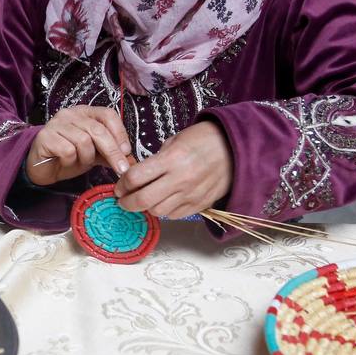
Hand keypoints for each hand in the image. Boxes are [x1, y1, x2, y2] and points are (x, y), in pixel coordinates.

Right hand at [23, 105, 131, 185]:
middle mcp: (70, 114)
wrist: (40, 168)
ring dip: (86, 158)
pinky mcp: (45, 137)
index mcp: (85, 113)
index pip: (108, 115)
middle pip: (98, 130)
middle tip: (121, 169)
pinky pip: (68, 150)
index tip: (126, 152)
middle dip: (112, 151)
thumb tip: (132, 162)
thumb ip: (111, 154)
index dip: (120, 133)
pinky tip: (65, 162)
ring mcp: (56, 123)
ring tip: (80, 162)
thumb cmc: (68, 158)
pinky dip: (71, 161)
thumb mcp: (94, 155)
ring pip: (84, 141)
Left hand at [113, 120, 232, 218]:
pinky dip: (164, 210)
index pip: (135, 177)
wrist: (236, 148)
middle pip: (143, 200)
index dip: (122, 184)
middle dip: (126, 202)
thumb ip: (156, 160)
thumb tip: (138, 175)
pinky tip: (162, 202)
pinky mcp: (200, 204)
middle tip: (122, 199)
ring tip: (143, 200)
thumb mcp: (176, 141)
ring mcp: (191, 195)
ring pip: (157, 211)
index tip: (119, 185)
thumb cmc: (204, 140)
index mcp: (172, 159)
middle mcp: (181, 179)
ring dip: (145, 207)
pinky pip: (174, 215)